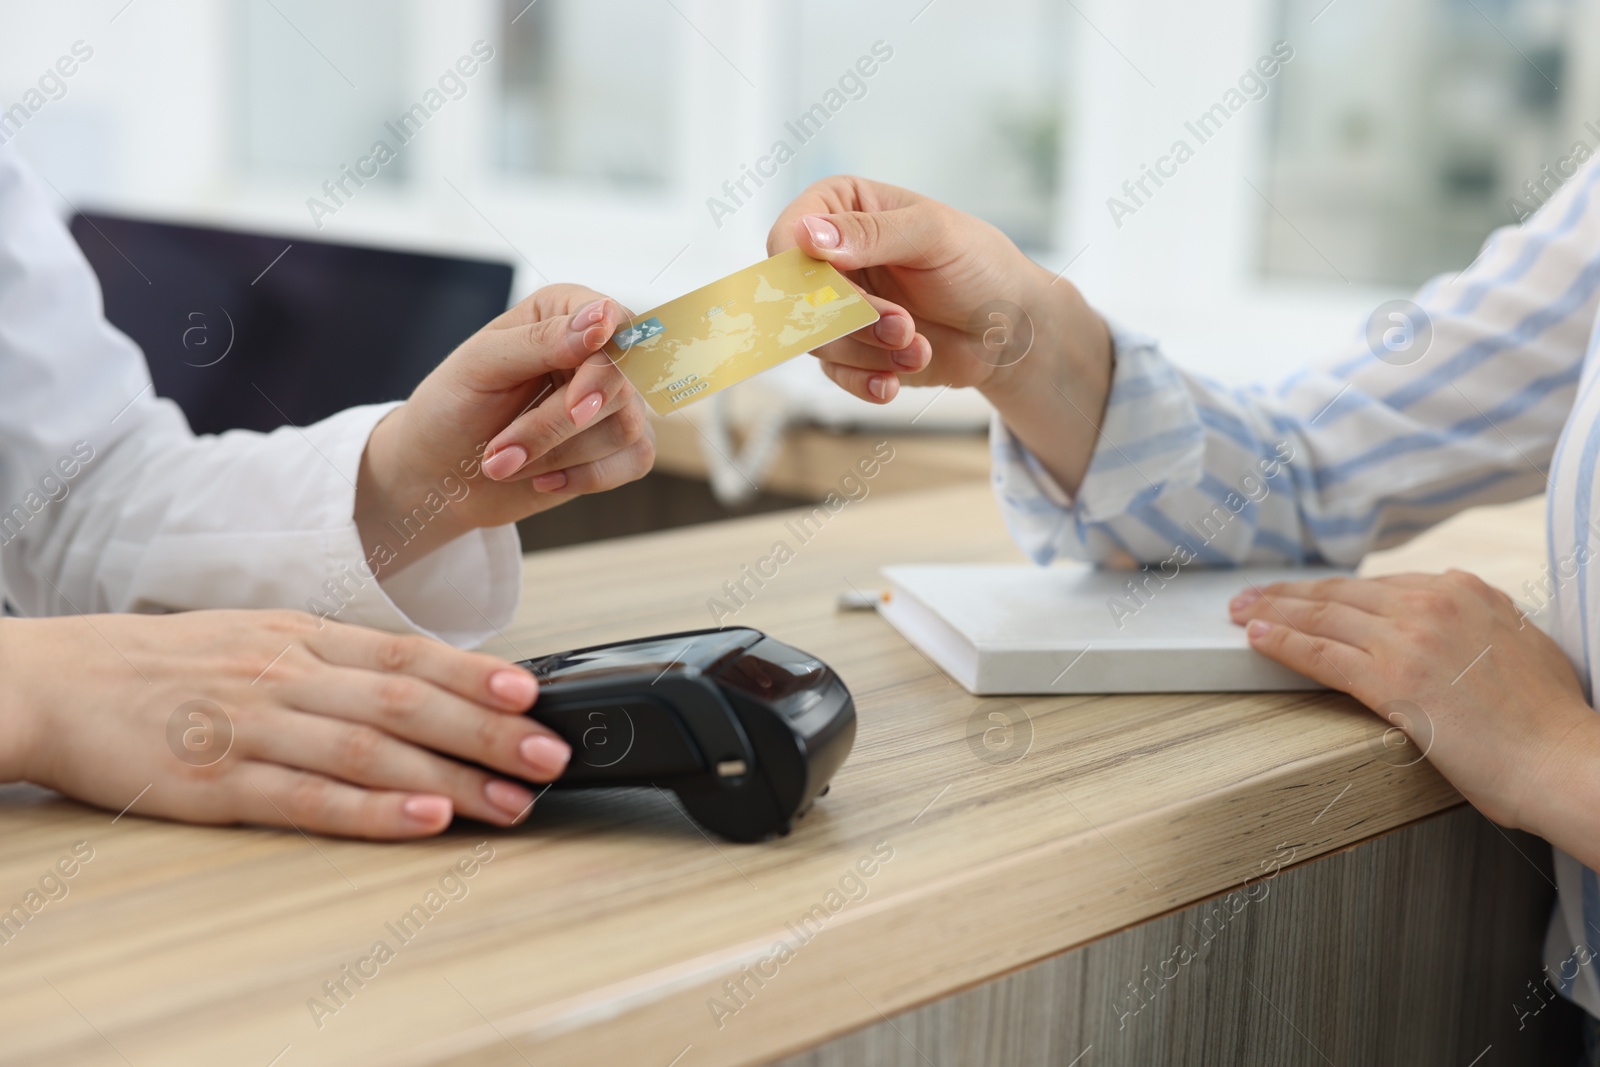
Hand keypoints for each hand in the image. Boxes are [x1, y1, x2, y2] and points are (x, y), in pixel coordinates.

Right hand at [0, 610, 572, 839]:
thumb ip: (338, 661)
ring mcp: (255, 728)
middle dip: (488, 730)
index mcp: (302, 638)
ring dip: (451, 776)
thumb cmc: (171, 666)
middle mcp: (288, 676)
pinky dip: (373, 809)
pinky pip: (309, 798)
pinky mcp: (219, 783)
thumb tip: (426, 682)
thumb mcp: (261, 639)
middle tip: (550, 756)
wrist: (58, 683)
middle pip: (406, 700)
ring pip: (371, 750)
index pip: (408, 653)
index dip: (477, 674)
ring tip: (510, 800)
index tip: (535, 695)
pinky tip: (423, 817)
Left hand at [356, 284, 654, 569]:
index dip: (607, 337)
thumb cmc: (453, 407)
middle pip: (617, 382)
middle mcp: (597, 353)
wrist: (441, 473)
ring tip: (504, 463)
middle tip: (499, 451)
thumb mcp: (481, 365)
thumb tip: (602, 322)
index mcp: (563, 313)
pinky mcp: (620, 448)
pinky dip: (584, 477)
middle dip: (555, 423)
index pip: (610, 317)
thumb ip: (541, 340)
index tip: (593, 345)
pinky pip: (634, 460)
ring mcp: (615, 402)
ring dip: (556, 454)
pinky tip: (543, 479)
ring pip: (625, 427)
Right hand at [767, 176, 1111, 493]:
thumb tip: (808, 235)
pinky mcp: (849, 349)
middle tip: (903, 327)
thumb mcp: (932, 235)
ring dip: (869, 351)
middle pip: (797, 297)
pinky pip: (834, 373)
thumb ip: (870, 232)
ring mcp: (836, 305)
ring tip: (917, 347)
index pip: (787, 239)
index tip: (844, 295)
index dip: (805, 274)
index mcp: (839, 206)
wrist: (1009, 326)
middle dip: (852, 320)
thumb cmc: (979, 264)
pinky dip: (865, 380)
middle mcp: (828, 256)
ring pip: (816, 339)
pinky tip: (893, 382)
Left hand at [1230, 571, 1599, 864]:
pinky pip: (1321, 654)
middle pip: (1341, 593)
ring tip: (1240, 614)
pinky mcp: (1392, 679)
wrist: (1564, 759)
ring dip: (1272, 613)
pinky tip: (1256, 638)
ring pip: (1322, 617)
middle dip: (1289, 595)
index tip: (1305, 594)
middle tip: (1252, 597)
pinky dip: (1282, 643)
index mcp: (1465, 589)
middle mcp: (1433, 602)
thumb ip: (1480, 625)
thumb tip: (1457, 629)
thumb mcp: (1521, 645)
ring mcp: (1410, 638)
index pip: (1378, 585)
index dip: (1334, 591)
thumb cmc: (1548, 719)